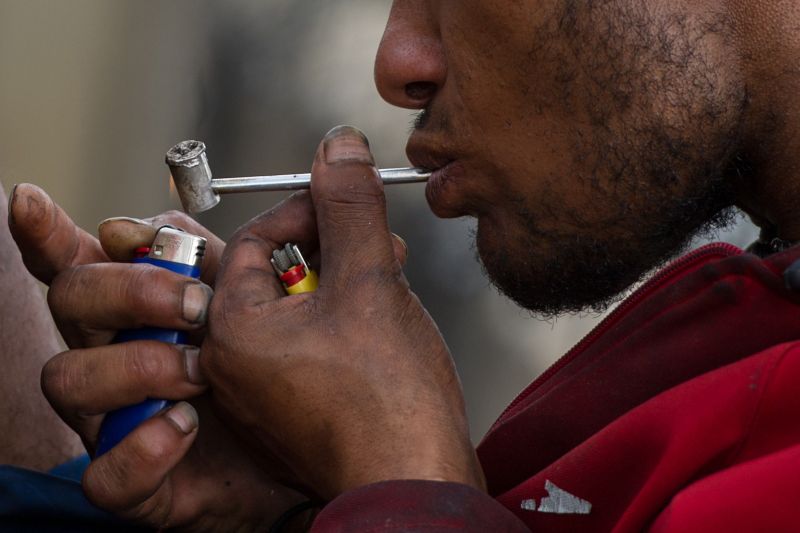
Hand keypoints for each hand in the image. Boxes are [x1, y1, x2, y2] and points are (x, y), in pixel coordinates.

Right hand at [8, 184, 310, 530]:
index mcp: (136, 310)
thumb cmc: (267, 374)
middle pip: (70, 302)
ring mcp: (115, 420)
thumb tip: (172, 226)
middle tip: (197, 305)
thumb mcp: (248, 307)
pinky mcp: (135, 482)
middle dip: (128, 291)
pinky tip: (185, 426)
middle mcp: (111, 357)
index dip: (48, 233)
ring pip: (68, 380)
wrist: (305, 454)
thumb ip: (216, 263)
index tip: (34, 202)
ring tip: (202, 372)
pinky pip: (105, 474)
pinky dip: (143, 447)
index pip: (80, 262)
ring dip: (138, 366)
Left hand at [202, 126, 485, 500]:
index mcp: (234, 331)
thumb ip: (349, 207)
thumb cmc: (390, 399)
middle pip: (274, 275)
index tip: (347, 203)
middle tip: (377, 246)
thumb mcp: (370, 281)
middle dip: (330, 248)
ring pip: (295, 310)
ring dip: (342, 284)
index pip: (254, 240)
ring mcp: (263, 395)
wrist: (415, 483)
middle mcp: (235, 366)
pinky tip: (384, 324)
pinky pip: (307, 347)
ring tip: (390, 281)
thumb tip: (338, 145)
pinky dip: (342, 324)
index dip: (306, 211)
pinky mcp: (294, 413)